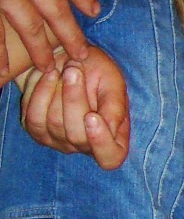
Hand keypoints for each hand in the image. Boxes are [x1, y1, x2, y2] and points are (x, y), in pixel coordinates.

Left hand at [21, 48, 129, 169]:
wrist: (68, 60)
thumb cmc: (98, 72)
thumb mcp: (114, 83)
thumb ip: (114, 105)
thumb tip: (105, 124)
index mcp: (113, 140)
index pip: (109, 158)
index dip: (100, 142)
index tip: (93, 116)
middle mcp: (86, 147)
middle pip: (76, 136)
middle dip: (74, 98)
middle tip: (74, 69)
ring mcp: (59, 142)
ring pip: (54, 124)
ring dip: (56, 90)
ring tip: (63, 68)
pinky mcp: (37, 132)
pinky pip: (33, 117)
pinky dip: (39, 91)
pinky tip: (48, 75)